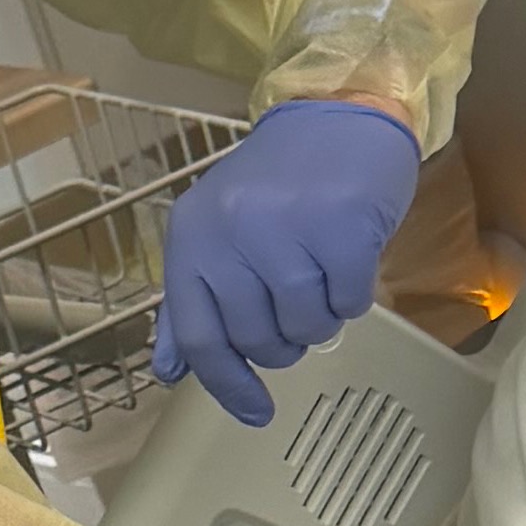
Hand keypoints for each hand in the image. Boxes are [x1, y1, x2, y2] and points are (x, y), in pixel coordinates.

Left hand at [152, 98, 415, 426]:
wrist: (339, 113)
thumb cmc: (280, 182)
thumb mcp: (220, 232)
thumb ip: (194, 300)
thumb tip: (171, 370)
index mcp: (193, 236)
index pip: (199, 335)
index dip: (227, 383)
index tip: (255, 412)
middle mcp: (231, 231)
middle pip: (258, 340)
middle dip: (286, 341)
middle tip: (299, 306)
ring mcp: (285, 229)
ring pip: (307, 327)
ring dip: (322, 317)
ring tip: (323, 274)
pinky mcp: (341, 229)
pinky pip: (350, 302)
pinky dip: (354, 294)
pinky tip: (349, 258)